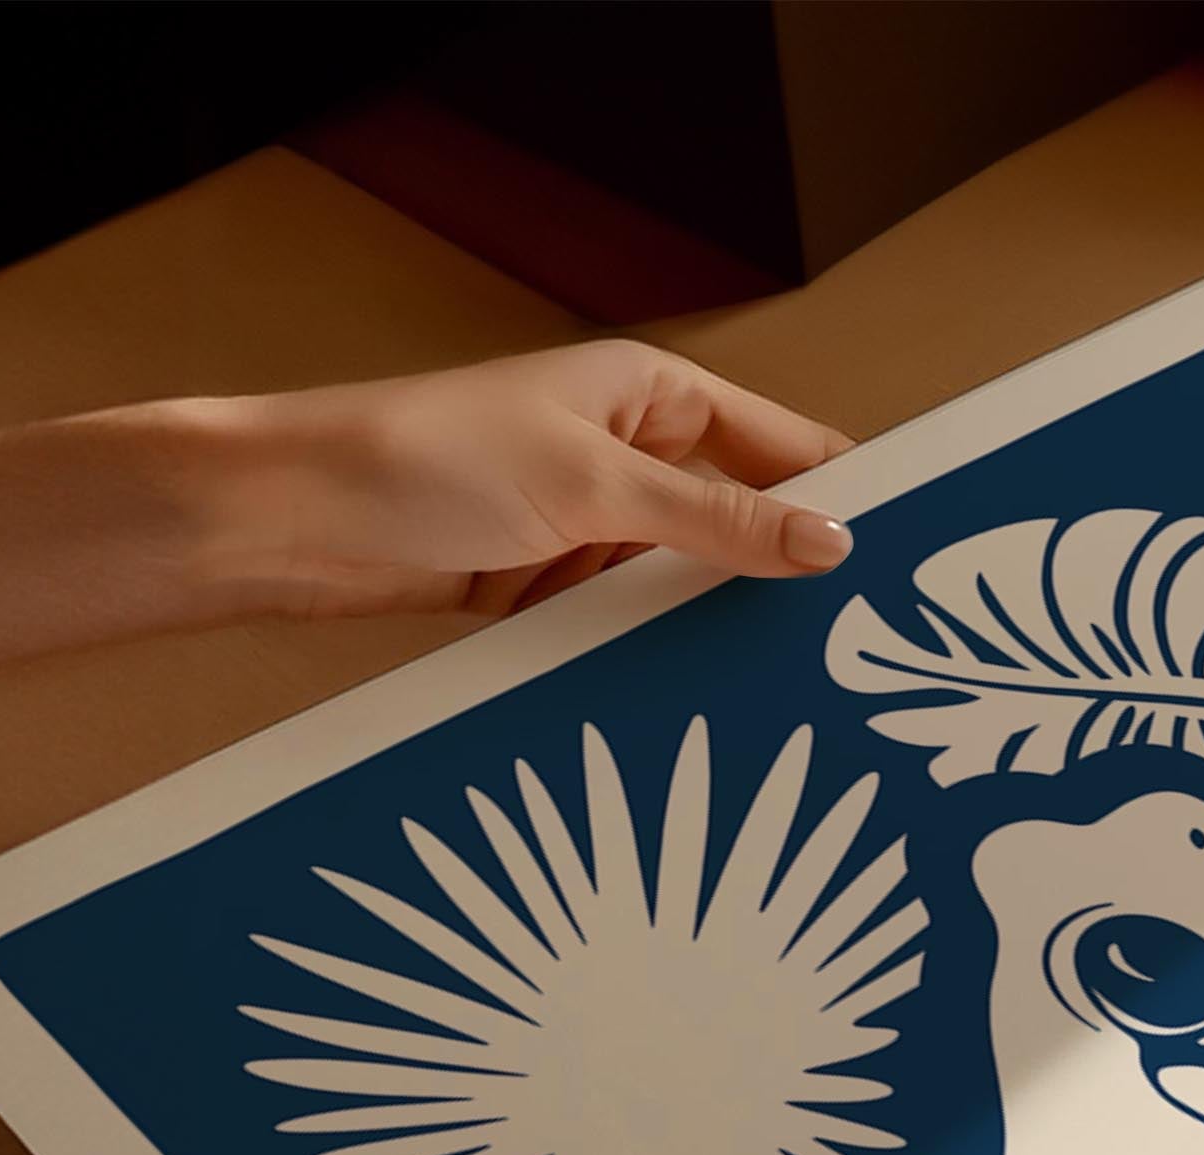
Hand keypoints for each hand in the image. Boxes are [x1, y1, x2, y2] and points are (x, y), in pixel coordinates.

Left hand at [0, 342, 855, 668]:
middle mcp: (631, 457)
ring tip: (812, 695)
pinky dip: (669, 661)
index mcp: (650, 395)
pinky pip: (639, 630)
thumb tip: (834, 544)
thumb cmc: (419, 463)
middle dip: (803, 581)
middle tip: (879, 653)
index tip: (916, 566)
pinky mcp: (557, 595)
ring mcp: (595, 530)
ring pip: (698, 587)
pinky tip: (715, 710)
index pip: (786, 446)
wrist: (287, 524)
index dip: (850, 500)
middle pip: (751, 524)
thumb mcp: (592, 486)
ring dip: (735, 632)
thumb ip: (717, 523)